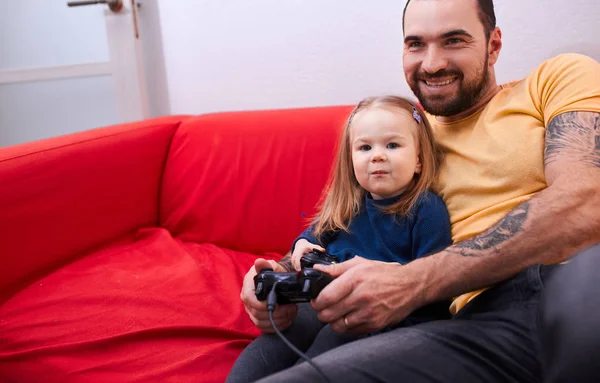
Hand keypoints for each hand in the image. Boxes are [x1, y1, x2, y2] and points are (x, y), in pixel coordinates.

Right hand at [240, 258, 297, 332]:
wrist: (277, 279)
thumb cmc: (273, 272)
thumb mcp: (271, 266)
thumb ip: (266, 265)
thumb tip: (259, 262)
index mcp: (248, 287)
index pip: (249, 299)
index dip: (263, 305)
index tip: (279, 304)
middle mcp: (247, 300)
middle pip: (257, 313)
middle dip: (276, 313)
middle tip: (291, 309)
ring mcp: (251, 310)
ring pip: (261, 322)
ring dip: (278, 321)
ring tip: (291, 314)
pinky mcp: (258, 317)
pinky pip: (263, 327)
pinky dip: (276, 326)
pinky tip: (286, 321)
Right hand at [291, 239, 324, 270]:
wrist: (300, 244)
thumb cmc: (306, 245)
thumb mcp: (312, 246)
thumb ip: (318, 248)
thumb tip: (323, 250)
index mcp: (299, 251)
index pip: (297, 258)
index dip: (297, 264)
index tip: (299, 270)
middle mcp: (294, 254)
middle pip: (294, 263)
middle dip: (297, 268)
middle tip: (301, 274)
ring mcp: (293, 257)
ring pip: (293, 264)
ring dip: (296, 268)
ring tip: (301, 273)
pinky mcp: (292, 259)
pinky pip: (293, 264)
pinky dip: (295, 267)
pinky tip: (300, 271)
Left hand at [312, 256, 426, 332]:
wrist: (411, 285)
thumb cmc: (385, 273)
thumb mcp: (360, 264)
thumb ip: (336, 269)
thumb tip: (316, 271)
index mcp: (355, 279)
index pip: (326, 297)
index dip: (316, 301)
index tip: (316, 300)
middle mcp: (361, 297)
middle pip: (328, 314)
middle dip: (322, 312)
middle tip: (324, 308)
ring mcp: (369, 313)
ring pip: (338, 326)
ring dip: (333, 321)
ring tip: (336, 313)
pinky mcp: (375, 324)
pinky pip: (351, 331)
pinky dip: (346, 327)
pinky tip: (349, 317)